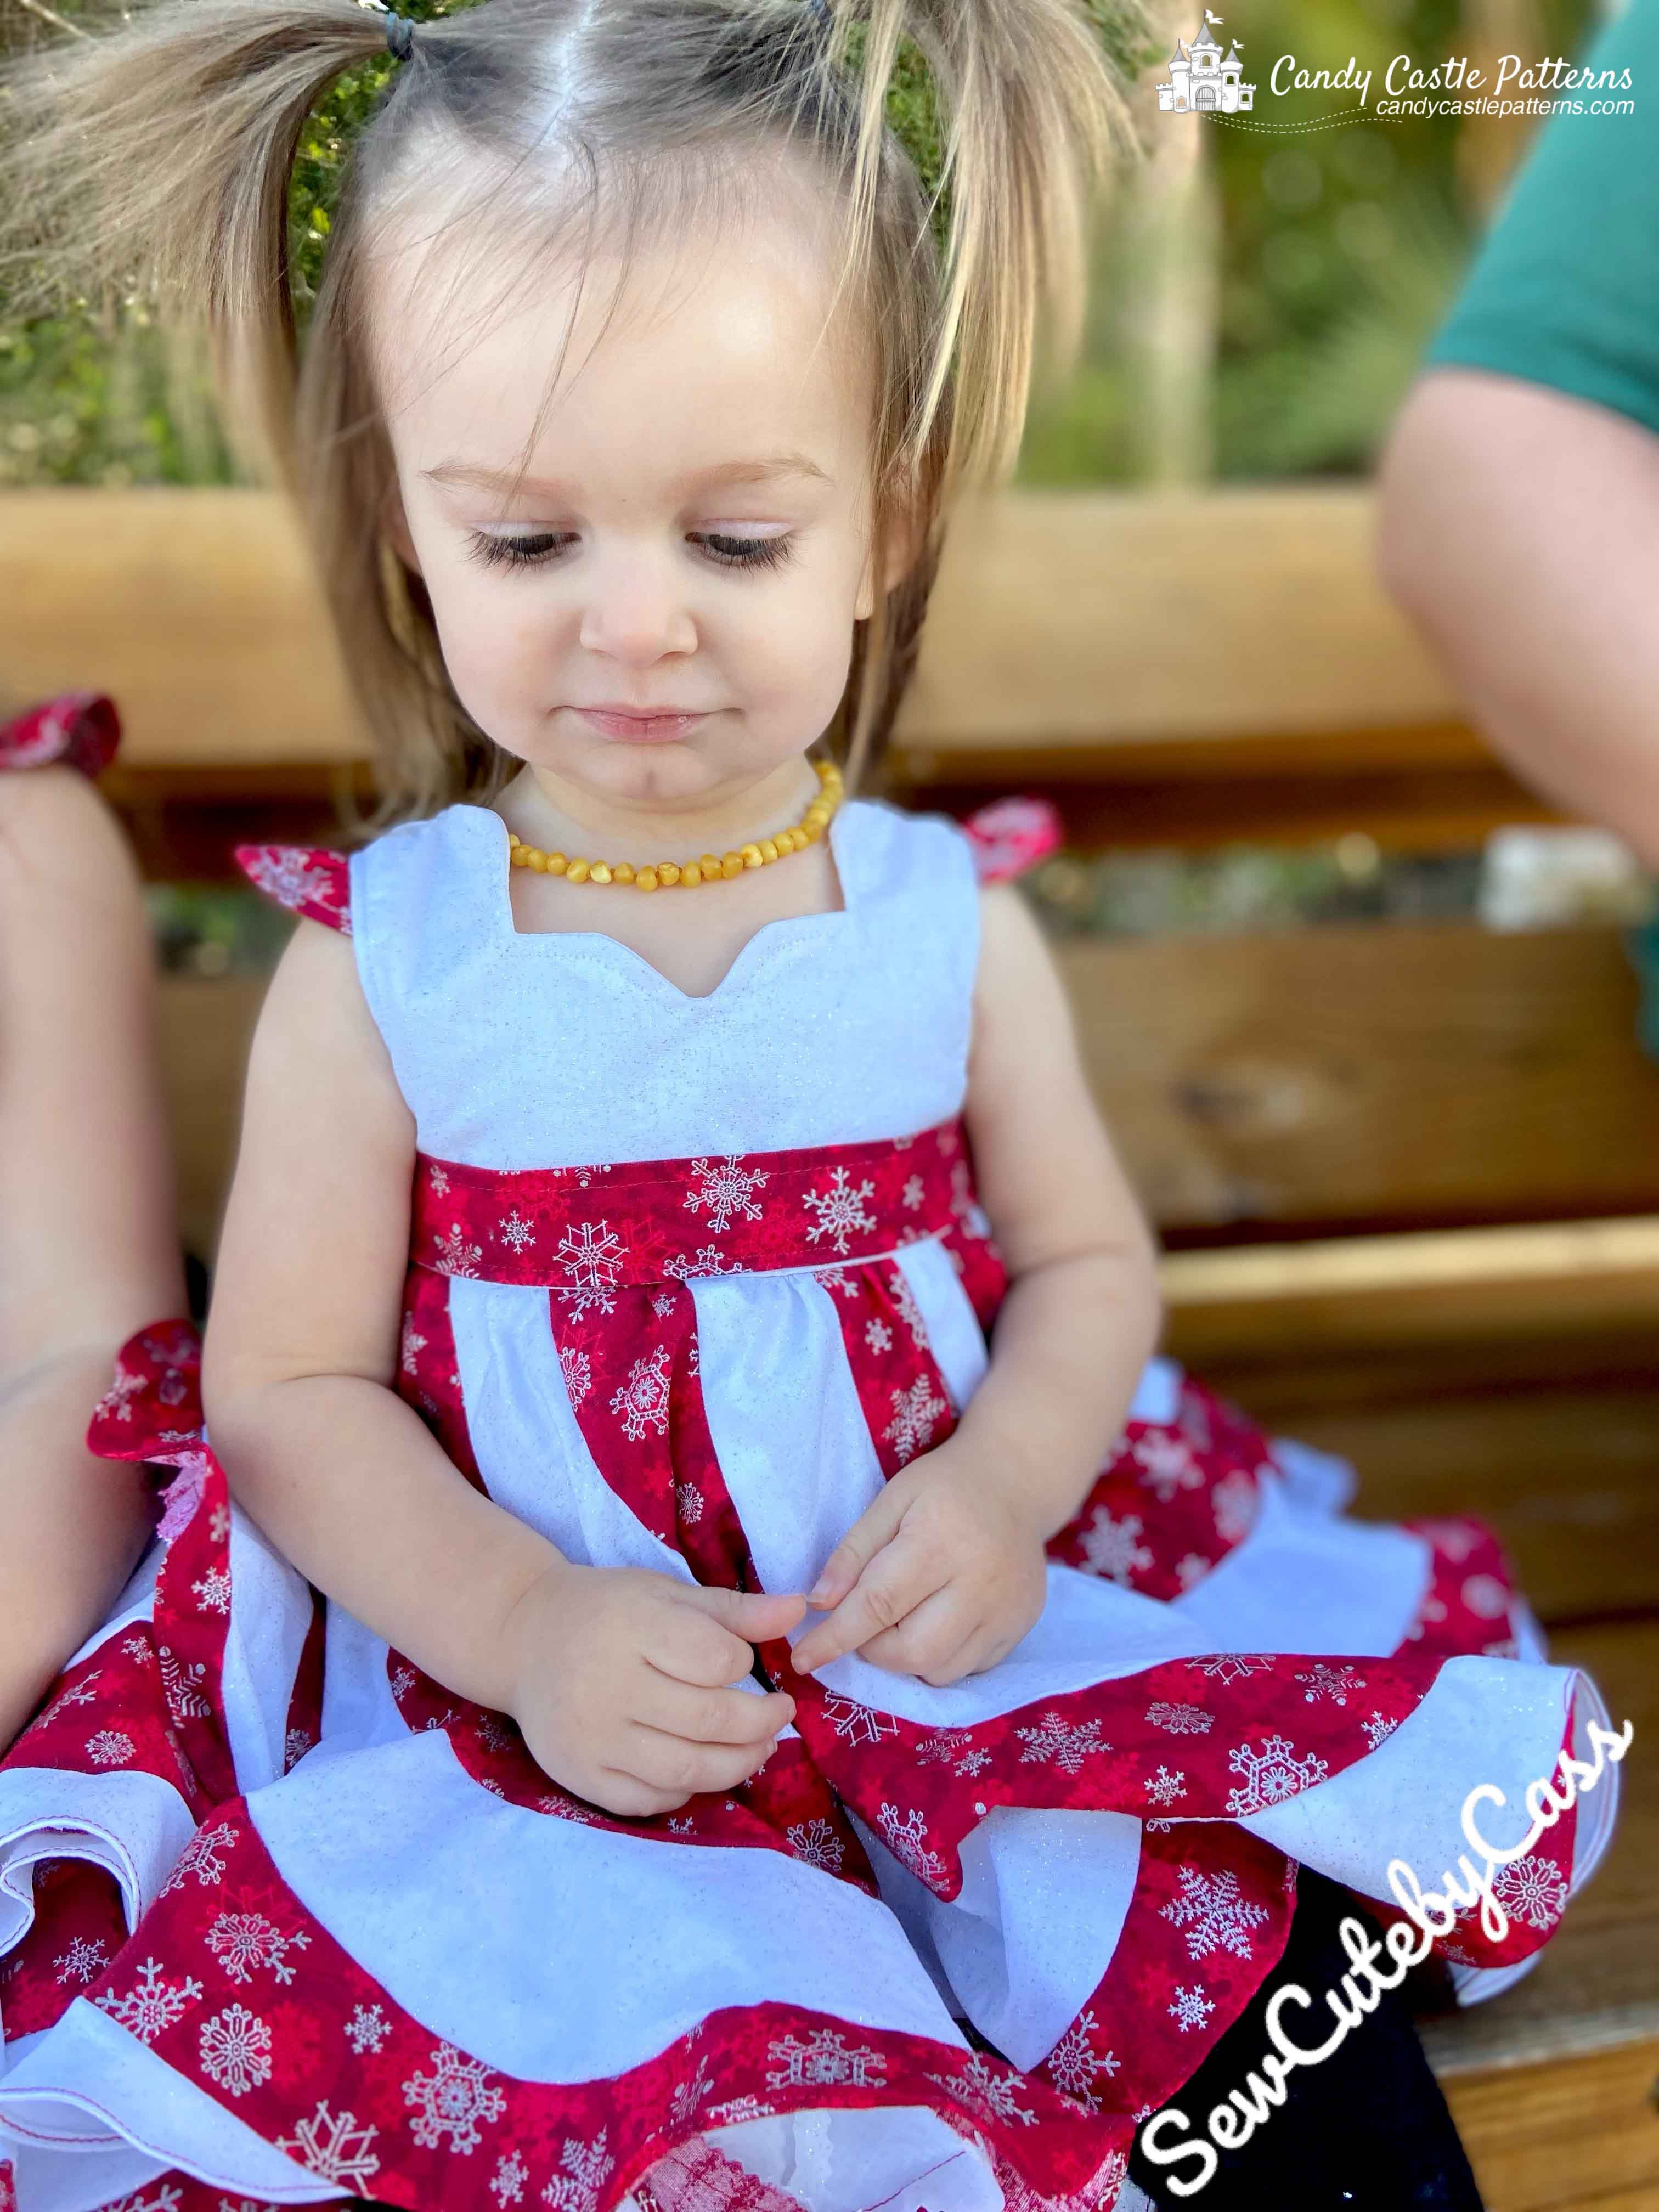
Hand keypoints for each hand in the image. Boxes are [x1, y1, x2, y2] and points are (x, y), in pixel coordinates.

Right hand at [500, 1563, 804, 1816]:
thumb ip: (735, 1610)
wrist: (522, 1639)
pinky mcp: (579, 1775)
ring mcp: (591, 1737)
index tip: (743, 1662)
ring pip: (686, 1770)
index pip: (716, 1660)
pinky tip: (700, 1768)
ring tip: (757, 1747)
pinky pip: (649, 1800)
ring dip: (738, 1764)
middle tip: (779, 1716)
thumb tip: (800, 1610)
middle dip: (762, 1724)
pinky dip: (687, 1790)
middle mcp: (609, 1686)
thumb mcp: (667, 1594)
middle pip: (710, 1721)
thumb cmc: (608, 1610)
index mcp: (634, 1627)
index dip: (744, 1664)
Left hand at [790, 1444, 1047, 1684]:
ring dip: (906, 1657)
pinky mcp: (1021, 1628)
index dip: (836, 1637)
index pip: (879, 1604)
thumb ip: (853, 1553)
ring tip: (906, 1616)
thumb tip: (819, 1605)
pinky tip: (939, 1619)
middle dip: (874, 1649)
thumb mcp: (890, 1500)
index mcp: (940, 1541)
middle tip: (867, 1620)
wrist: (1016, 1482)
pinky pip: (969, 1668)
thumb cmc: (944, 1487)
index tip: (803, 1658)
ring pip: (941, 1671)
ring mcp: (1007, 1611)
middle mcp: (980, 1583)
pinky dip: (941, 1657)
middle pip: (912, 1651)